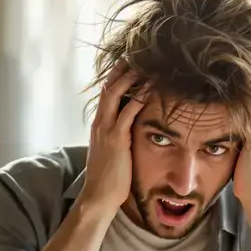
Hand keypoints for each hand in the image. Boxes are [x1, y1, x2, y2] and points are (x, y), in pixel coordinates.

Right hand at [78, 60, 143, 215]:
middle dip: (123, 68)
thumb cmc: (110, 178)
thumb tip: (133, 130)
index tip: (132, 63)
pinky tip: (152, 88)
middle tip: (139, 53)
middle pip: (108, 85)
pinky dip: (140, 97)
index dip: (118, 76)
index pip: (106, 92)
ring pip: (115, 92)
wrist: (99, 196)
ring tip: (147, 63)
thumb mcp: (113, 152)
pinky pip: (128, 111)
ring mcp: (106, 129)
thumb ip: (120, 137)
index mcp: (99, 124)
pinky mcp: (116, 138)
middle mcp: (100, 122)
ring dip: (131, 76)